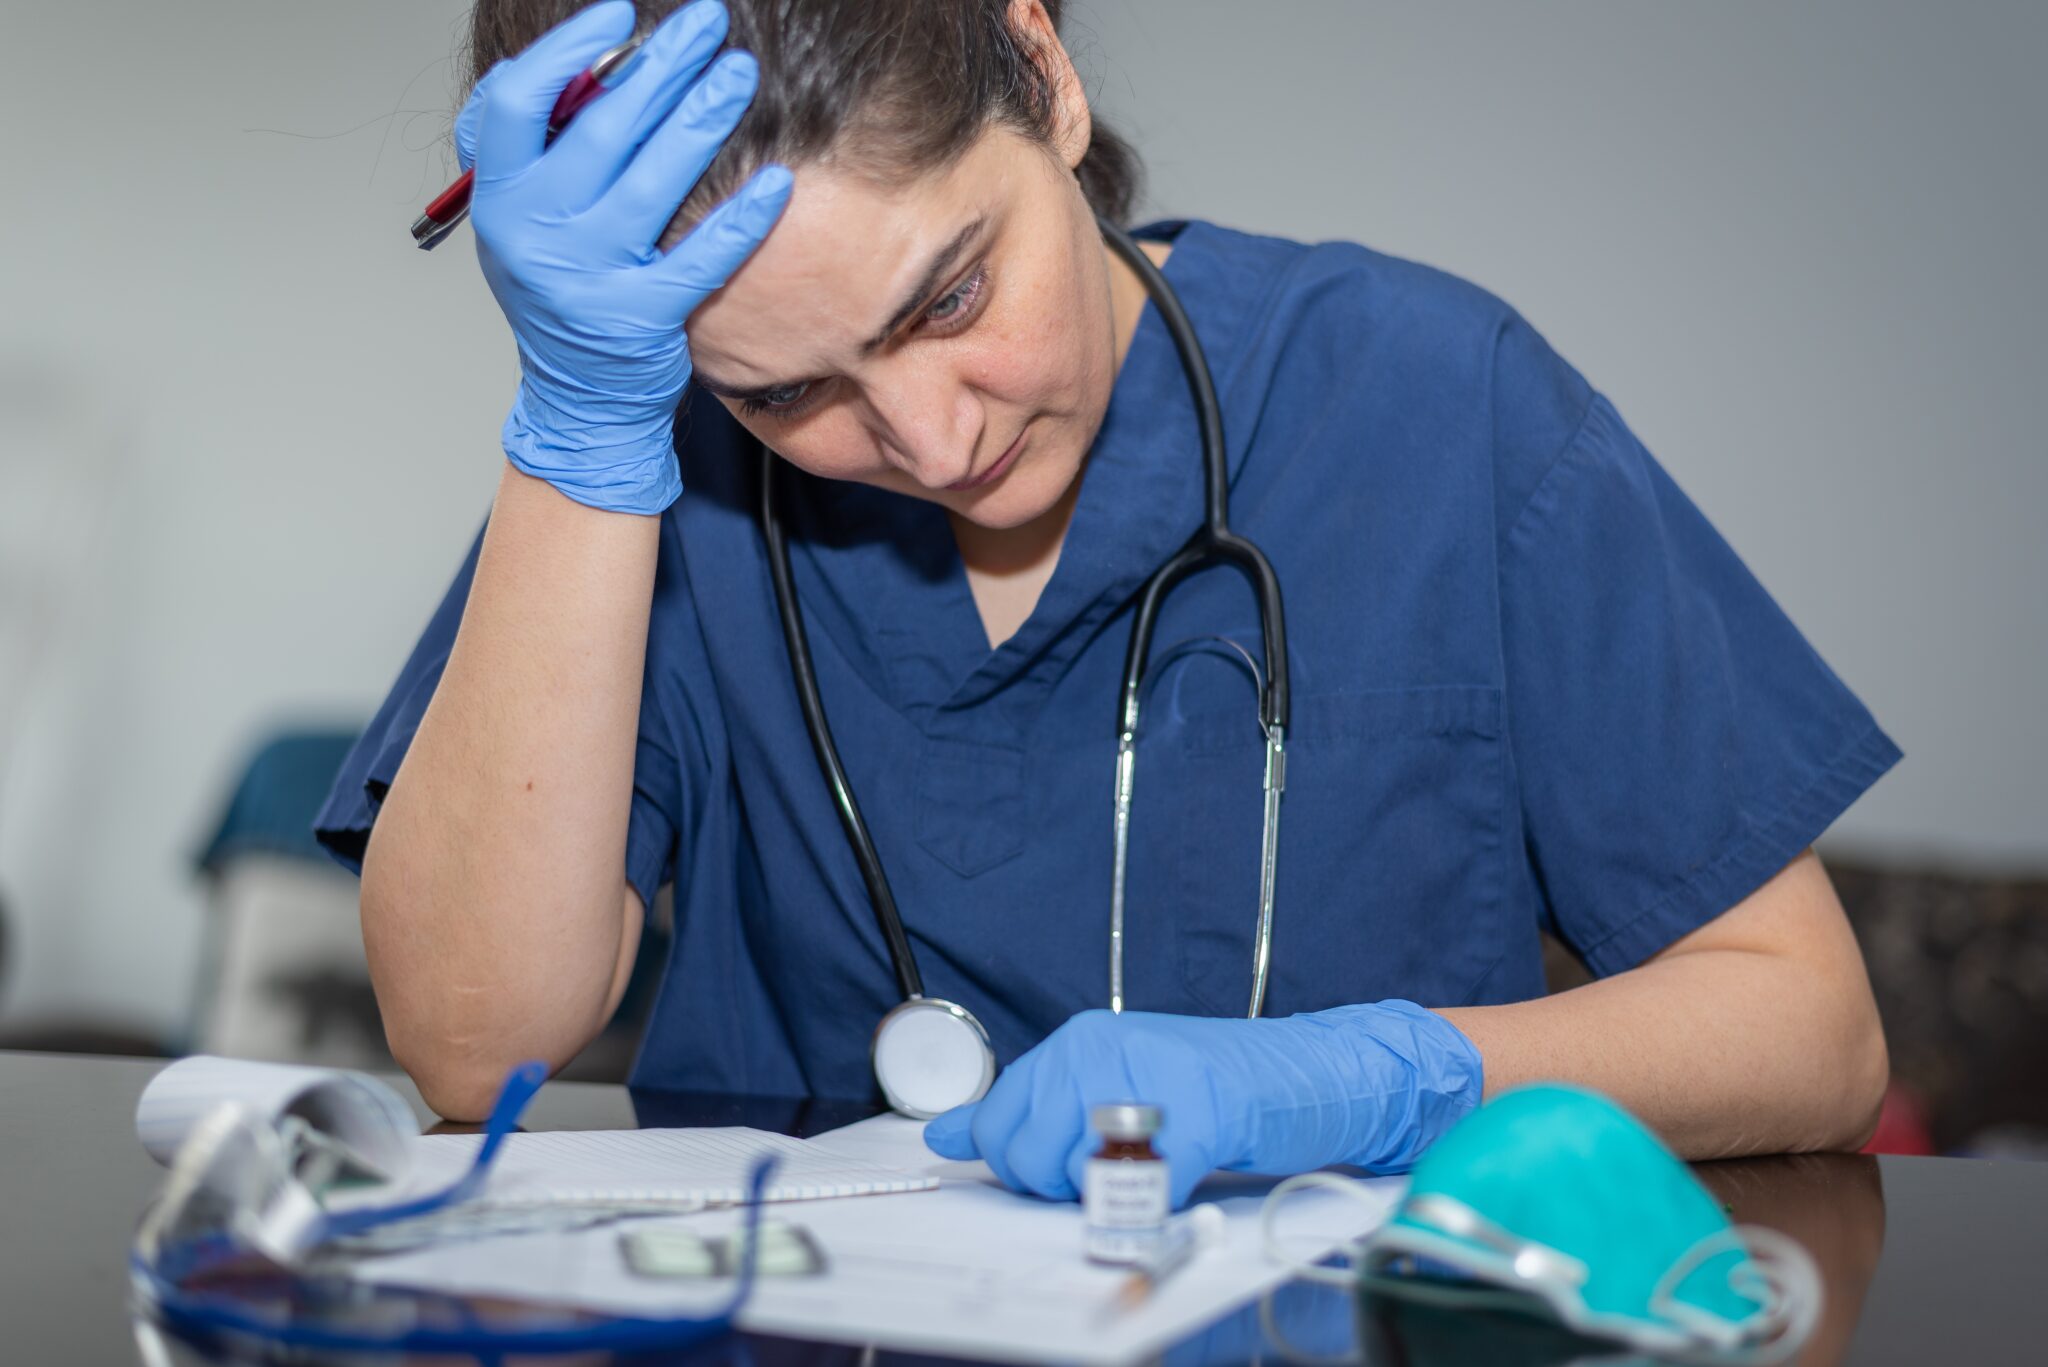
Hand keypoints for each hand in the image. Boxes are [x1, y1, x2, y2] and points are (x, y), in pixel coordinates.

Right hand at [459, 0, 790, 513]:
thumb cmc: (563, 288)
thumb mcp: (526, 216)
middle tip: (707, 24)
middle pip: (599, 128)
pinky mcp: (639, 318)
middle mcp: (533, 234)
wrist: (579, 397)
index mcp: (500, 196)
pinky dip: (741, 218)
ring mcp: (586, 279)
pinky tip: (777, 182)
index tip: (620, 15)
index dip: (567, 50)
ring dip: (702, 120)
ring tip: (739, 75)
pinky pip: (700, 258)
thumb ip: (543, 147)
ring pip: (652, 182)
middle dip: (661, 67)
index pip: (514, 101)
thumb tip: (595, 61)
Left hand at [922, 1003, 1483, 1207]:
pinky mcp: (1204, 1114)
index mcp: (1079, 1040)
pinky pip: (1147, 1187)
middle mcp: (1104, 1048)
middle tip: (1121, 1174)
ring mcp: (1154, 1076)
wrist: (1316, 1071)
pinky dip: (1154, 1209)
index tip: (1067, 1169)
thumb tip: (948, 1134)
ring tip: (1154, 1173)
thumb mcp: (1110, 1084)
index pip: (999, 1123)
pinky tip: (1177, 1191)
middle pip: (1028, 1157)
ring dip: (1109, 1200)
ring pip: (1076, 1174)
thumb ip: (1033, 1107)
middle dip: (1064, 1189)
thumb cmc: (1214, 1087)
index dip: (1024, 1167)